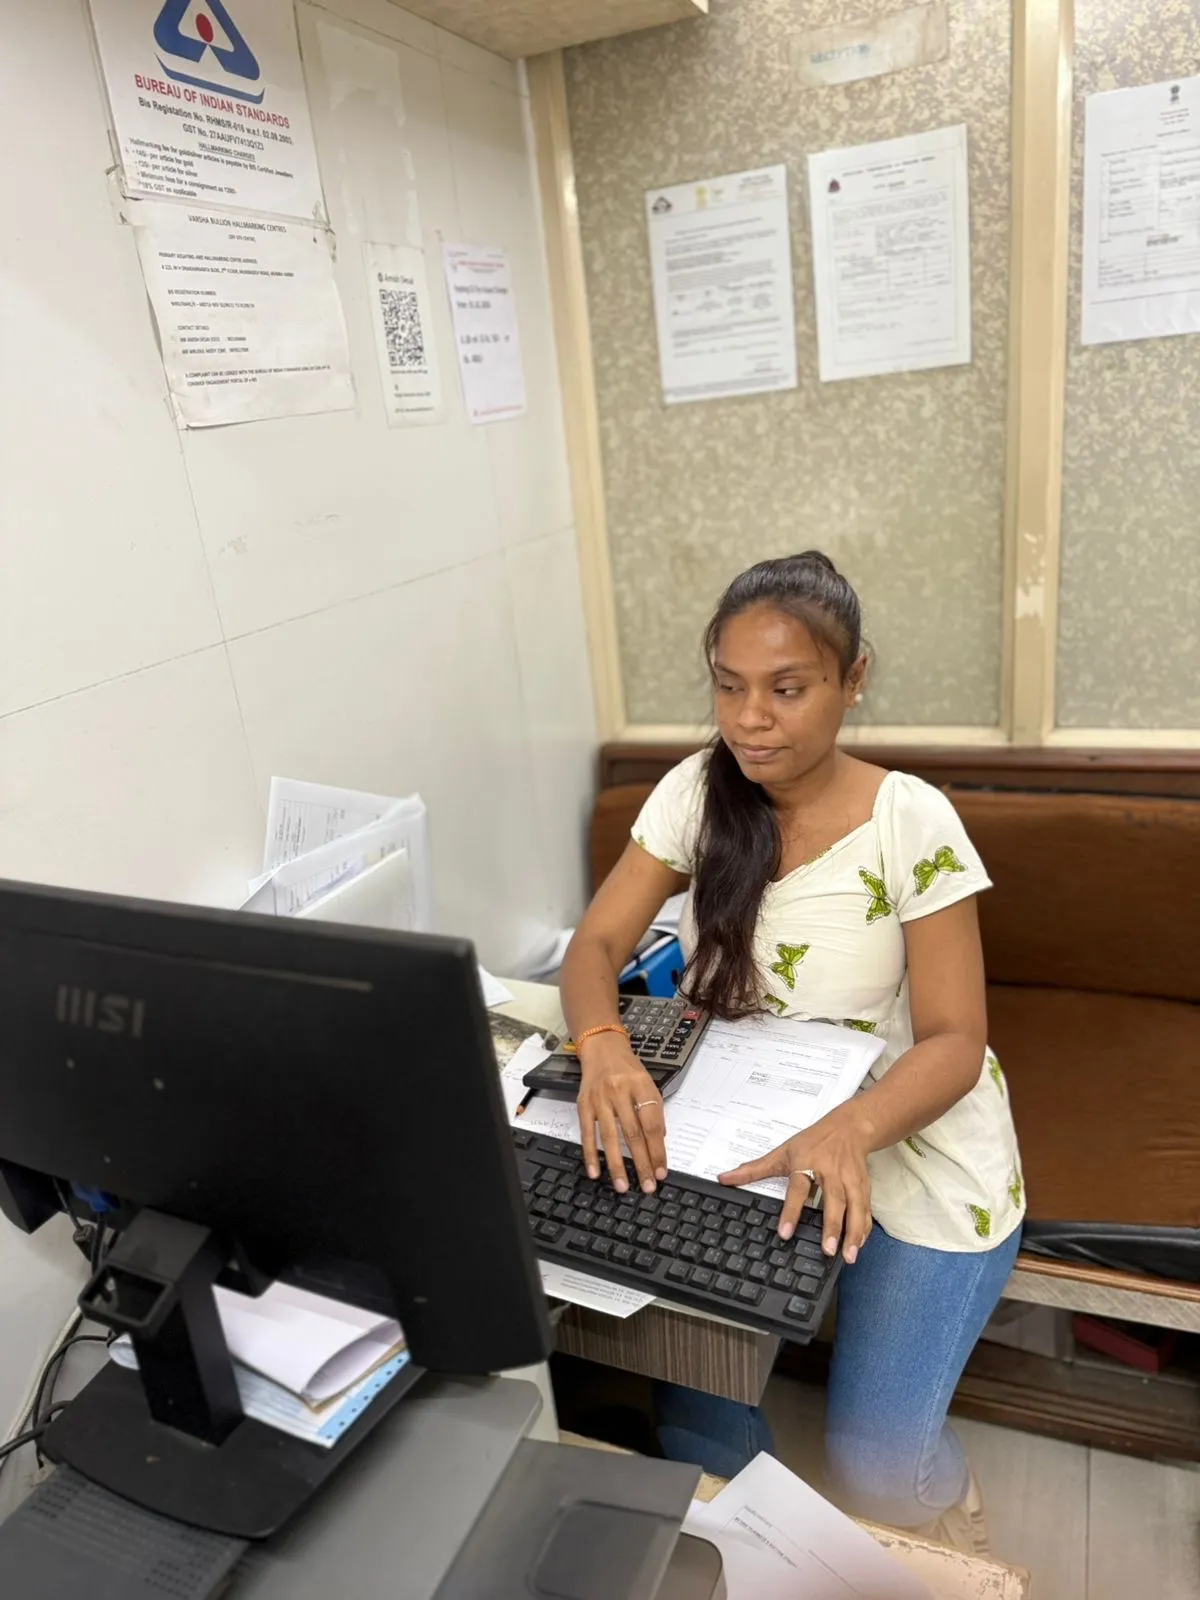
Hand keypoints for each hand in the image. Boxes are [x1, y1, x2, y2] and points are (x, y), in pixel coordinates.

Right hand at [576, 1032, 666, 1193]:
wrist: (602, 1049)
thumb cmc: (628, 1069)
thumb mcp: (649, 1084)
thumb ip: (655, 1112)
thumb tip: (658, 1144)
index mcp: (641, 1086)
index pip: (651, 1125)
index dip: (657, 1151)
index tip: (661, 1171)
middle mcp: (619, 1091)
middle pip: (632, 1134)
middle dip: (641, 1164)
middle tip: (647, 1186)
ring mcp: (600, 1099)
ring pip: (609, 1137)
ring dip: (616, 1165)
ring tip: (623, 1186)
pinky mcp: (583, 1105)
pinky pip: (587, 1134)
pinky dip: (591, 1155)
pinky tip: (595, 1172)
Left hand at [718, 1108, 871, 1263]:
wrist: (849, 1127)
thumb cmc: (813, 1141)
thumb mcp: (782, 1152)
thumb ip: (753, 1169)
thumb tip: (724, 1178)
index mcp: (807, 1163)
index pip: (798, 1188)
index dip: (791, 1211)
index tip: (785, 1233)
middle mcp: (830, 1172)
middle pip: (833, 1200)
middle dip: (832, 1226)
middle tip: (827, 1251)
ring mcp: (850, 1179)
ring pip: (854, 1206)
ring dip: (853, 1232)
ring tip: (848, 1255)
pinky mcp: (863, 1186)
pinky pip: (865, 1209)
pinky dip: (863, 1228)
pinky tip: (859, 1245)